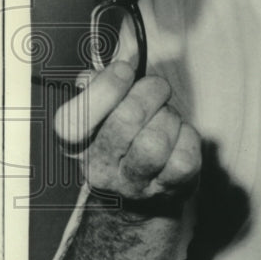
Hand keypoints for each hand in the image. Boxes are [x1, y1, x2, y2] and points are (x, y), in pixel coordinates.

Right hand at [55, 60, 201, 207]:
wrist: (145, 186)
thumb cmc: (124, 136)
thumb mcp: (103, 109)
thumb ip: (101, 85)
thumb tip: (115, 70)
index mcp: (76, 145)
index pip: (72, 122)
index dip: (105, 89)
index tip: (125, 70)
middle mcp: (99, 169)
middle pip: (126, 121)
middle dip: (149, 93)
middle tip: (157, 88)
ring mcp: (134, 184)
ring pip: (156, 141)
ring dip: (169, 117)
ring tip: (166, 117)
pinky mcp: (169, 189)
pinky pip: (184, 156)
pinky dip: (188, 137)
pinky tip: (179, 137)